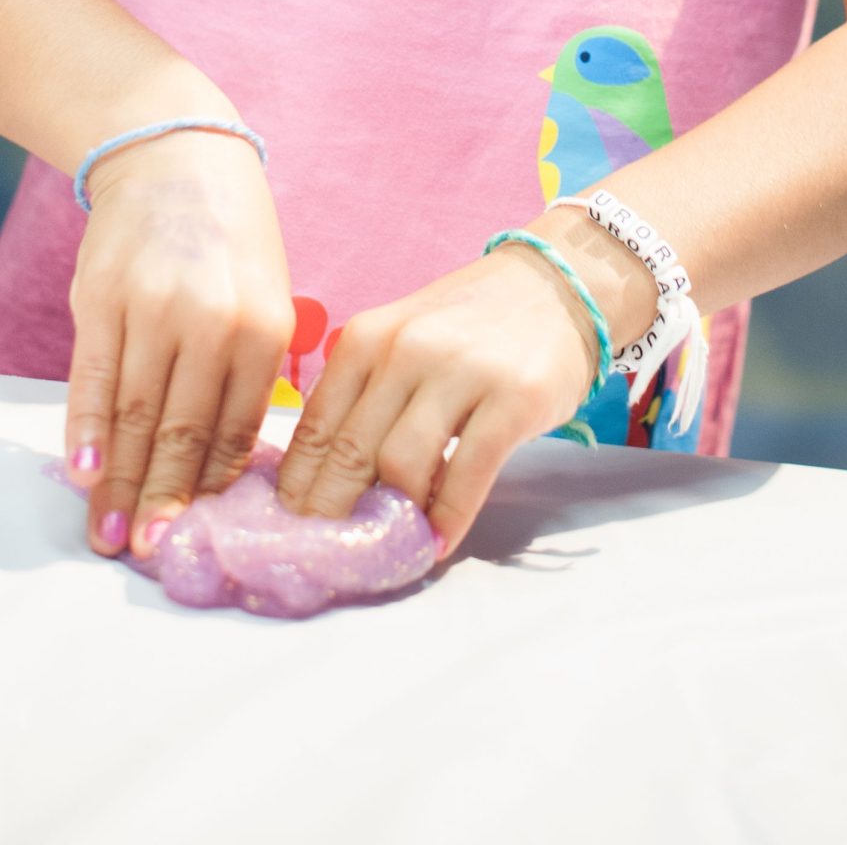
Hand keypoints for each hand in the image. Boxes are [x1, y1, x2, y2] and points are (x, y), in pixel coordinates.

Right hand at [65, 130, 294, 559]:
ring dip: (117, 484)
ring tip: (107, 537)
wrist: (177, 154)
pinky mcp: (101, 298)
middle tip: (148, 557)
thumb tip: (234, 464)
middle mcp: (211, 322)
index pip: (237, 431)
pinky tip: (80, 474)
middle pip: (181, 433)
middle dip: (162, 502)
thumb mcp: (267, 294)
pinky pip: (91, 379)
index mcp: (265, 328)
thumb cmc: (232, 237)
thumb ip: (253, 372)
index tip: (199, 538)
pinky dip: (82, 432)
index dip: (213, 491)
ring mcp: (153, 309)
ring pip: (132, 416)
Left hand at [274, 244, 605, 557]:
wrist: (554, 285)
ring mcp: (461, 371)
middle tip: (330, 562)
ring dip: (392, 522)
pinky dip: (447, 521)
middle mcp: (405, 349)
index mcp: (365, 338)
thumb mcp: (400, 344)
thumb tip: (321, 485)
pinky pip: (467, 476)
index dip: (297, 495)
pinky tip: (437, 544)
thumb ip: (363, 400)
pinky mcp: (514, 397)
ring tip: (390, 551)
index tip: (292, 537)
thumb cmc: (466, 326)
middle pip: (349, 455)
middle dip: (333, 520)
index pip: (313, 432)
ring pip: (401, 468)